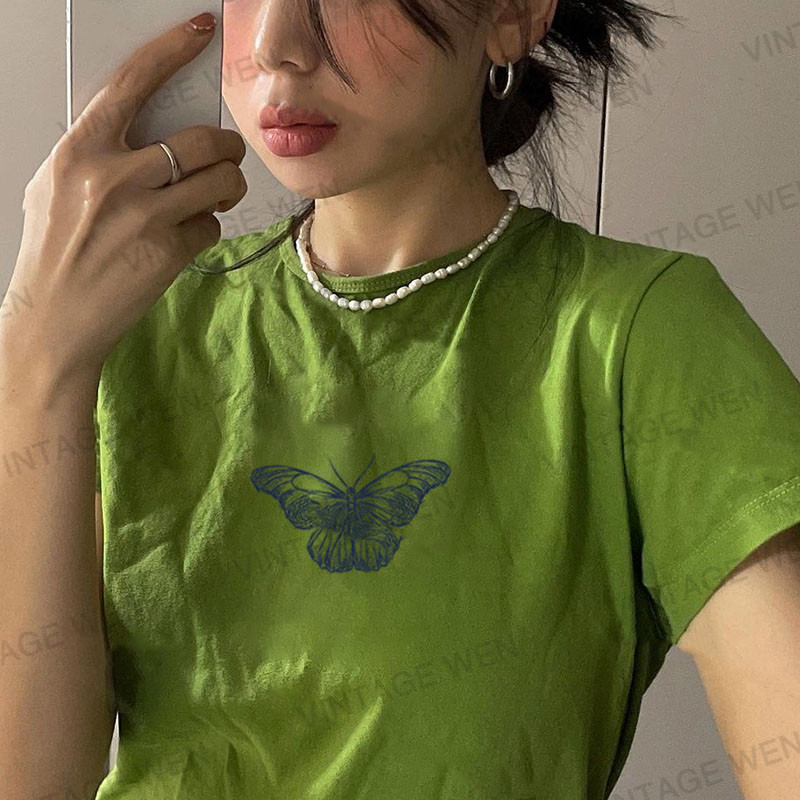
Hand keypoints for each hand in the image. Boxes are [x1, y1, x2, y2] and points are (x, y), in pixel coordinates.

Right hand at [6, 15, 246, 381]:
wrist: (55, 320)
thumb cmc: (55, 251)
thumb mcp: (57, 188)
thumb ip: (99, 153)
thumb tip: (150, 126)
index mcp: (79, 152)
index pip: (133, 83)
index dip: (171, 50)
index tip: (199, 32)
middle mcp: (113, 178)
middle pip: (202, 139)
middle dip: (226, 146)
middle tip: (225, 155)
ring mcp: (145, 217)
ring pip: (220, 180)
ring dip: (228, 185)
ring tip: (214, 194)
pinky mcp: (169, 253)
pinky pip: (211, 225)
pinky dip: (206, 229)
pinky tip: (183, 238)